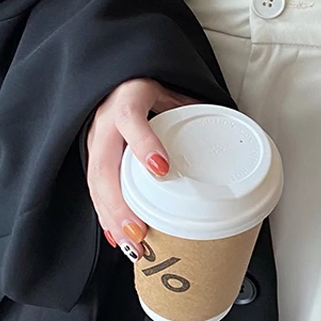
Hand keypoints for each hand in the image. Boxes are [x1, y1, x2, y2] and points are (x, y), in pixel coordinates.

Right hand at [85, 78, 202, 257]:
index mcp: (127, 99)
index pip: (131, 118)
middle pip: (104, 165)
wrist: (110, 76)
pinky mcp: (91, 156)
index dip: (145, 144)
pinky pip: (94, 190)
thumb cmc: (143, 85)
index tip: (162, 169)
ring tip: (134, 244)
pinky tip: (119, 239)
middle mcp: (105, 122)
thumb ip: (192, 107)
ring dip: (113, 218)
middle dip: (121, 203)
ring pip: (96, 183)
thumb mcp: (169, 88)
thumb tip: (229, 126)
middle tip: (140, 231)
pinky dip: (106, 216)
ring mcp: (94, 141)